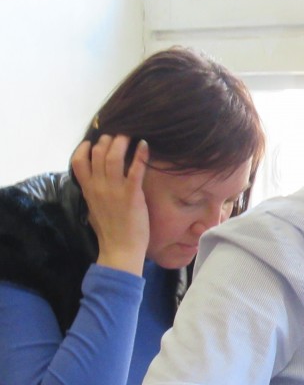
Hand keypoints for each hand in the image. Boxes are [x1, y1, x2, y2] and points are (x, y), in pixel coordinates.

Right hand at [71, 135, 149, 275]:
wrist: (120, 249)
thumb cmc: (109, 233)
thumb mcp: (93, 211)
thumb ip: (92, 196)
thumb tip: (92, 188)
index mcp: (88, 190)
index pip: (78, 161)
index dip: (85, 148)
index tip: (93, 142)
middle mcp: (99, 186)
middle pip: (97, 153)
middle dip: (106, 140)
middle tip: (117, 136)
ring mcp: (114, 189)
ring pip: (113, 156)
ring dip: (121, 142)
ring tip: (129, 135)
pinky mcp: (132, 194)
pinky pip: (135, 169)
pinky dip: (140, 154)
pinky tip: (144, 145)